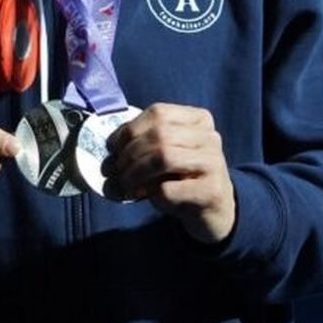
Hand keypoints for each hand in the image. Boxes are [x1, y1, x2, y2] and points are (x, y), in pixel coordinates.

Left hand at [104, 102, 235, 243]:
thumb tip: (108, 157)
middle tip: (114, 172)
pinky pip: (168, 189)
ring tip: (125, 187)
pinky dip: (151, 194)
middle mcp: (210, 136)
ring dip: (135, 174)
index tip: (112, 148)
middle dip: (128, 154)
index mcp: (199, 119)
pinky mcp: (212, 191)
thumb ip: (141, 145)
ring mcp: (214, 163)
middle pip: (159, 135)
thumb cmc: (182, 178)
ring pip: (163, 158)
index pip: (158, 112)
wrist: (214, 210)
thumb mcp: (164, 153)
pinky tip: (151, 198)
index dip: (129, 129)